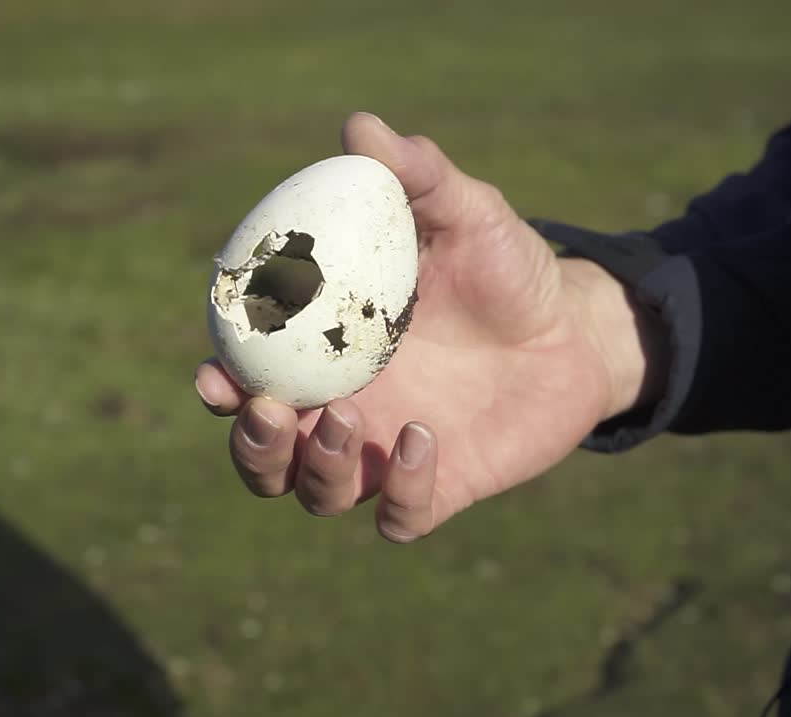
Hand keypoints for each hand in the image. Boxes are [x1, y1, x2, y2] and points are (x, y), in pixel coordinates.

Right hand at [195, 112, 664, 542]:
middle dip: (250, 445)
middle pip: (263, 456)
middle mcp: (343, 409)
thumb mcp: (467, 213)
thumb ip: (417, 176)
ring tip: (342, 418)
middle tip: (270, 410)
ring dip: (312, 469)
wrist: (576, 329)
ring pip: (315, 495)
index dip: (220, 383)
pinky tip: (422, 437)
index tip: (214, 371)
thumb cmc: (506, 266)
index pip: (251, 377)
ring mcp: (385, 453)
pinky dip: (398, 491)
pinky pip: (398, 516)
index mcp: (327, 351)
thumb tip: (359, 126)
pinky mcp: (440, 488)